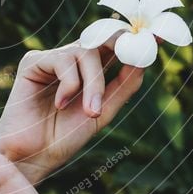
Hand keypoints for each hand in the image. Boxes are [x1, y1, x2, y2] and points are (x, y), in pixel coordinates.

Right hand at [0, 44, 143, 182]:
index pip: (114, 47)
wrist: (33, 157)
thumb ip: (122, 87)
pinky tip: (59, 105)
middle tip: (137, 53)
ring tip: (91, 111)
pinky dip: (70, 85)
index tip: (159, 36)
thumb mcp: (102, 113)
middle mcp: (71, 61)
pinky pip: (63, 60)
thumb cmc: (63, 137)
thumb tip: (143, 61)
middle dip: (121, 45)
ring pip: (86, 52)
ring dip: (94, 83)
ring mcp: (52, 59)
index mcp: (89, 71)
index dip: (134, 40)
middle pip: (102, 41)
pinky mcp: (33, 62)